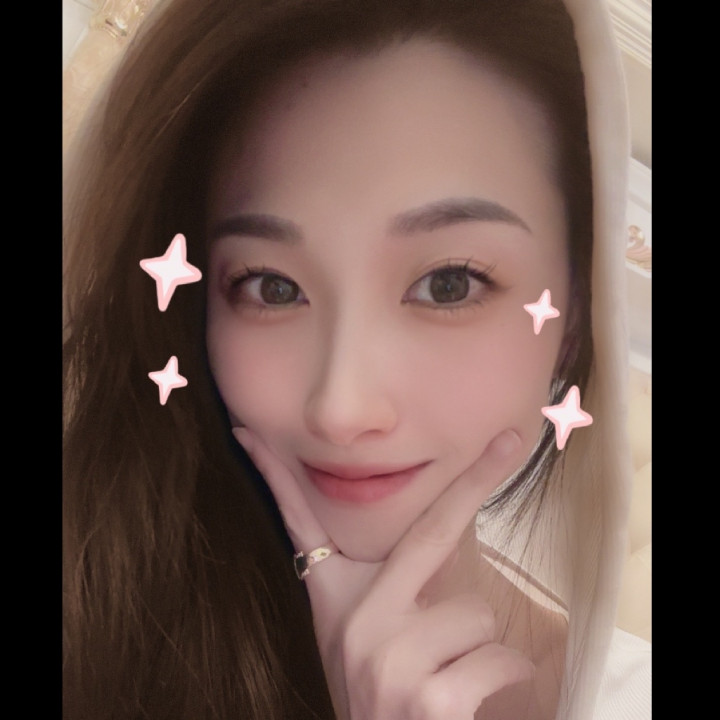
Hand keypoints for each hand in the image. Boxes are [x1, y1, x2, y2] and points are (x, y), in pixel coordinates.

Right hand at [233, 427, 533, 719]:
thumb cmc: (381, 695)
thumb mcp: (361, 639)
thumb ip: (385, 587)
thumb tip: (420, 539)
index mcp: (333, 600)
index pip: (300, 520)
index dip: (274, 473)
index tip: (248, 430)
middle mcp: (356, 623)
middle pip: (429, 531)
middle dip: (475, 479)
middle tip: (513, 438)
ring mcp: (389, 659)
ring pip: (478, 612)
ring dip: (480, 643)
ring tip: (448, 672)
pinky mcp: (428, 698)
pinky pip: (500, 657)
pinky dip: (503, 675)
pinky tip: (469, 698)